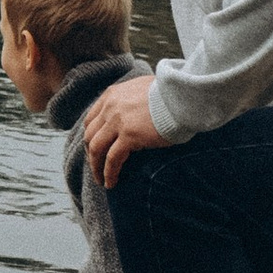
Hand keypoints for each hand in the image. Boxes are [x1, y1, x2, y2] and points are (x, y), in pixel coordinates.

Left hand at [81, 72, 166, 187]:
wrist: (182, 96)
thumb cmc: (170, 94)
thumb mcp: (142, 89)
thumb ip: (131, 99)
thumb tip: (134, 112)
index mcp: (112, 95)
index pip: (91, 119)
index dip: (91, 137)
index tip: (95, 149)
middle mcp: (110, 107)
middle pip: (90, 135)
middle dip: (91, 154)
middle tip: (96, 168)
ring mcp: (118, 121)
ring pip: (96, 149)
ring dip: (96, 167)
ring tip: (101, 180)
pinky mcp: (129, 136)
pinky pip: (112, 159)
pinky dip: (109, 173)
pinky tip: (112, 182)